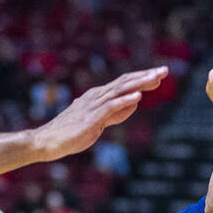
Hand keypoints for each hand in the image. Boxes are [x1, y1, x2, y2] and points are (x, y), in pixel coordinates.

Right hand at [31, 66, 166, 160]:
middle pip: (125, 82)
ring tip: (156, 78)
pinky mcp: (91, 117)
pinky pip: (110, 107)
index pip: (125, 82)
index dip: (142, 77)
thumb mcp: (100, 122)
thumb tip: (135, 104)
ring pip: (120, 90)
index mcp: (99, 95)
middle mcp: (97, 96)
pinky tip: (138, 98)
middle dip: (146, 76)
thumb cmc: (72, 133)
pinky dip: (125, 101)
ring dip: (139, 84)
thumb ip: (117, 113)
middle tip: (165, 70)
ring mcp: (94, 105)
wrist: (47, 141)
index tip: (160, 74)